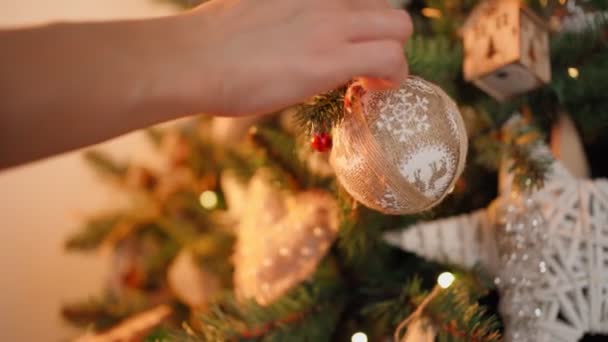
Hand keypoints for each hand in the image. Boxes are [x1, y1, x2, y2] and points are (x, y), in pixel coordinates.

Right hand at [163, 0, 412, 115]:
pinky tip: (368, 91)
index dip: (366, 22)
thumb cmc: (213, 40)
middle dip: (386, 39)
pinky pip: (389, 60)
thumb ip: (290, 13)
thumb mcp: (260, 7)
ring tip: (369, 81)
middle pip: (390, 8)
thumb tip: (298, 35)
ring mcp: (331, 23)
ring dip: (392, 58)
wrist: (194, 58)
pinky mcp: (330, 58)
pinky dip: (392, 78)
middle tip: (364, 64)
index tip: (354, 43)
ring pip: (400, 28)